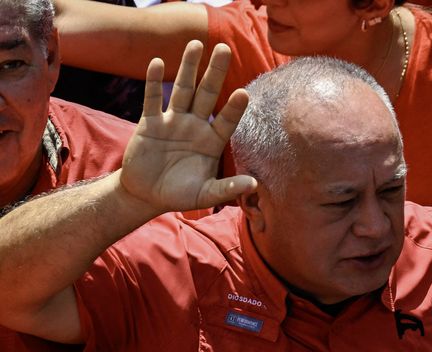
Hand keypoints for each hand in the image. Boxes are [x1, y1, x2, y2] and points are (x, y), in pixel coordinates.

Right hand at [120, 40, 256, 213]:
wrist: (146, 195)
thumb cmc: (180, 194)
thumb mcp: (206, 195)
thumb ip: (228, 189)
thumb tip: (254, 184)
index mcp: (212, 142)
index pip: (227, 120)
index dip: (234, 108)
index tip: (243, 93)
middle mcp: (195, 126)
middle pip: (207, 94)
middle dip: (215, 72)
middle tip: (224, 48)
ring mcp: (172, 122)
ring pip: (182, 90)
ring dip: (188, 67)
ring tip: (195, 44)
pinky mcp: (149, 124)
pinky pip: (152, 99)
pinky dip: (153, 82)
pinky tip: (158, 63)